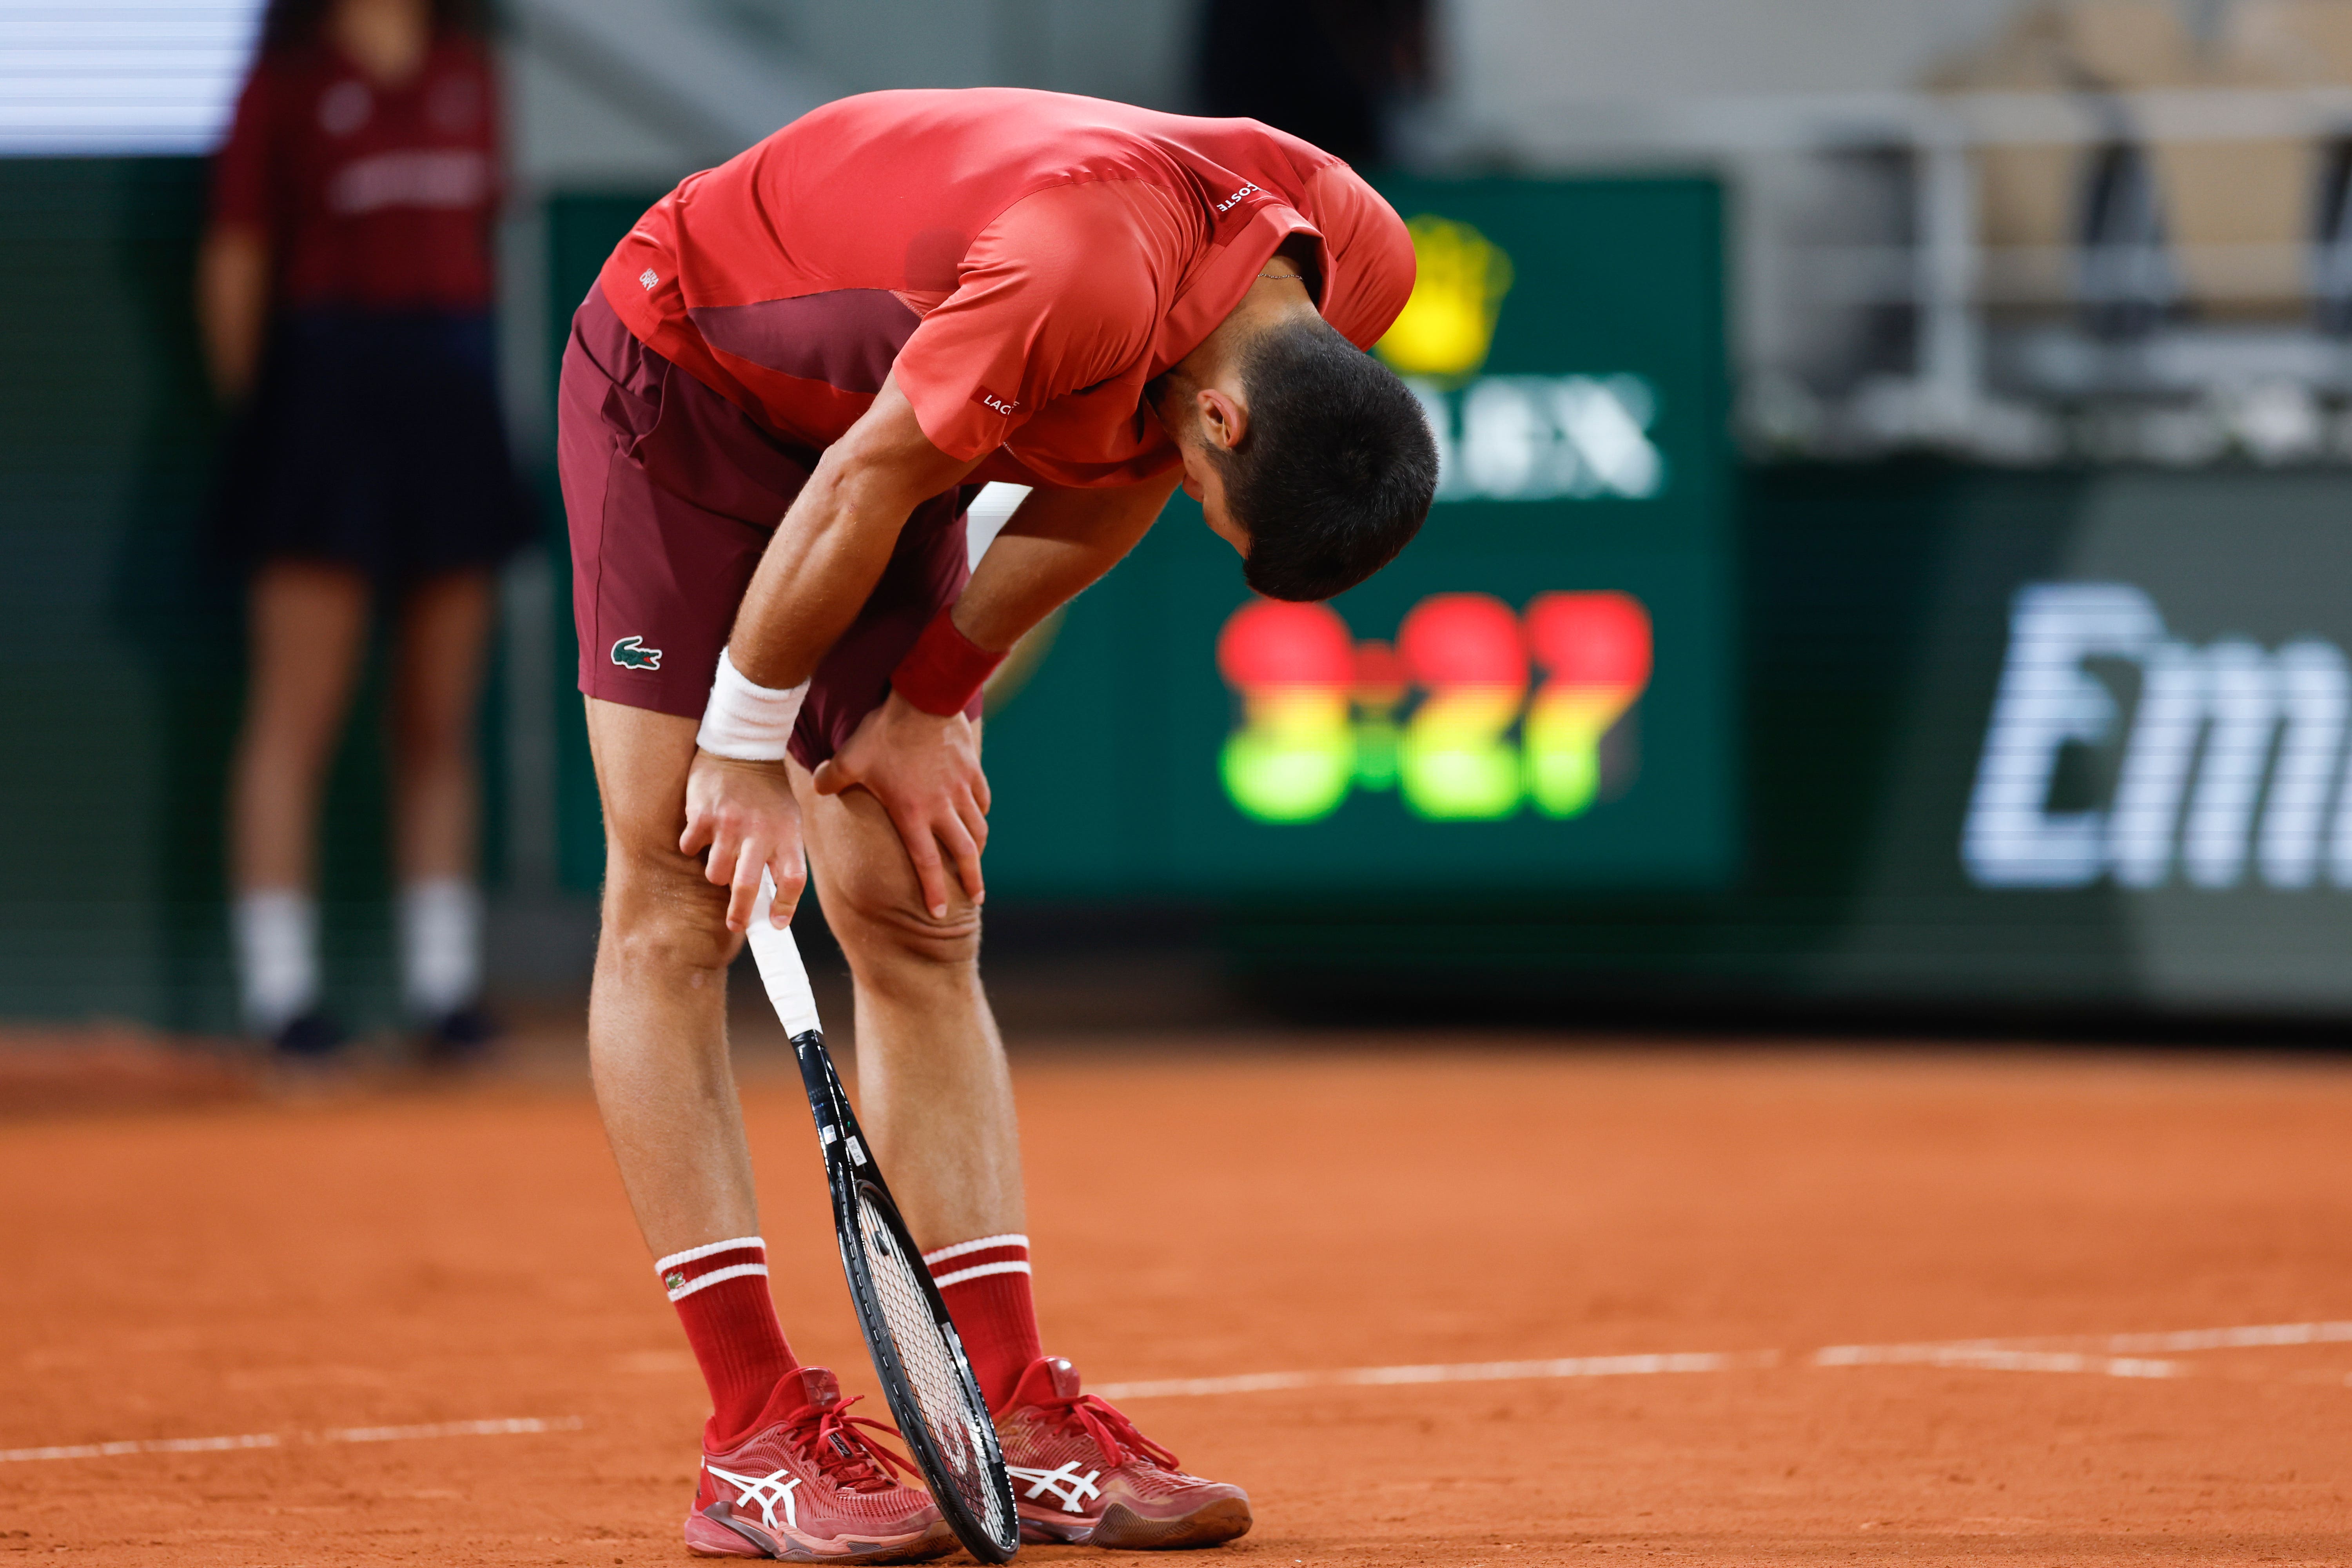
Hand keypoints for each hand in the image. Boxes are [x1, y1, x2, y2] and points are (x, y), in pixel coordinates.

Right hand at [680, 751, 805, 931]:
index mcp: (788, 833)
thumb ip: (782, 854)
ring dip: (716, 873)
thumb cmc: (768, 793)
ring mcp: (729, 823)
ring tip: (721, 856)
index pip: (793, 880)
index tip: (777, 924)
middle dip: (740, 913)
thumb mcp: (788, 819)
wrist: (743, 747)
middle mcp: (760, 830)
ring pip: (715, 873)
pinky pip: (691, 848)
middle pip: (749, 886)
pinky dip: (694, 846)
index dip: (785, 907)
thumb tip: (773, 901)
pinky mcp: (702, 814)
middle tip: (736, 924)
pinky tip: (703, 832)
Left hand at [811, 692, 989, 918]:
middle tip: (975, 898)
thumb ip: (831, 778)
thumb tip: (817, 786)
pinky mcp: (972, 770)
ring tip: (978, 862)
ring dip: (979, 849)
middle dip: (972, 880)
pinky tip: (979, 816)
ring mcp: (960, 789)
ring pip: (978, 828)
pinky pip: (982, 799)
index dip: (933, 890)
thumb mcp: (849, 757)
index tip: (938, 911)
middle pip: (964, 853)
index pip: (926, 862)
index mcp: (912, 813)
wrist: (923, 698)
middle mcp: (942, 807)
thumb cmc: (883, 731)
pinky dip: (981, 812)